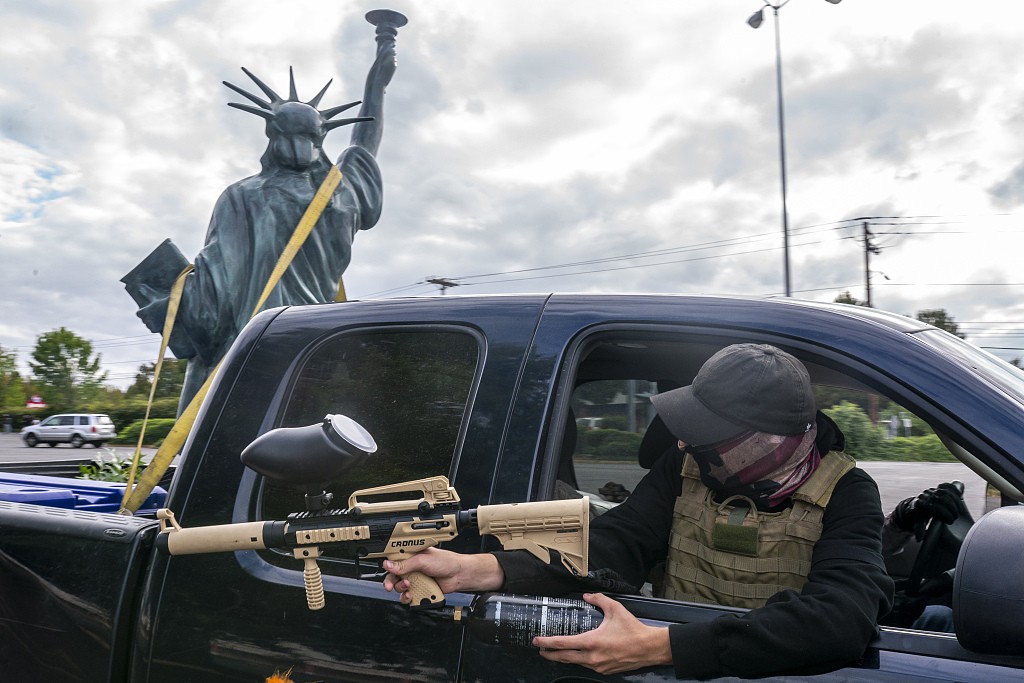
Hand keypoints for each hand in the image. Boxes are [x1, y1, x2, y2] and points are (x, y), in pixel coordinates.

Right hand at [382, 548, 503, 603]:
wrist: (458, 575)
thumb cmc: (445, 562)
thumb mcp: (423, 560)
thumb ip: (405, 564)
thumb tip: (388, 565)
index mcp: (411, 556)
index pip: (393, 560)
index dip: (387, 566)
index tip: (386, 570)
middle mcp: (411, 567)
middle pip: (393, 576)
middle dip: (390, 581)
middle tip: (390, 586)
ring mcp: (415, 579)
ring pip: (399, 587)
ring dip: (401, 589)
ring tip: (409, 587)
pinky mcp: (419, 590)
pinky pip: (408, 596)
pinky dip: (407, 598)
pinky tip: (412, 595)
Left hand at [533, 593, 671, 674]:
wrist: (649, 648)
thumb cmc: (633, 630)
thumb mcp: (615, 609)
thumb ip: (598, 599)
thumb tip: (587, 595)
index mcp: (591, 642)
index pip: (563, 643)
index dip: (547, 642)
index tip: (537, 641)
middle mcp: (592, 657)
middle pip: (564, 657)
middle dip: (550, 654)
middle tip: (540, 650)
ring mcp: (598, 666)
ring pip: (575, 663)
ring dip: (564, 658)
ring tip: (555, 652)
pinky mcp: (605, 671)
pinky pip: (587, 666)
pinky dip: (578, 661)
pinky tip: (576, 656)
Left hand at [892, 482, 961, 540]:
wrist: (916, 507)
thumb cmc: (918, 517)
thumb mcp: (918, 524)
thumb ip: (919, 530)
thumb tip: (919, 539)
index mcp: (921, 505)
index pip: (936, 508)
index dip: (946, 515)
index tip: (951, 522)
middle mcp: (925, 495)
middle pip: (943, 498)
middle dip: (952, 508)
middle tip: (956, 516)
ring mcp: (931, 490)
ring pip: (946, 491)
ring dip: (955, 500)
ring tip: (959, 510)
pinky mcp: (937, 488)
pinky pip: (947, 486)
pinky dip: (954, 490)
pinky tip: (960, 497)